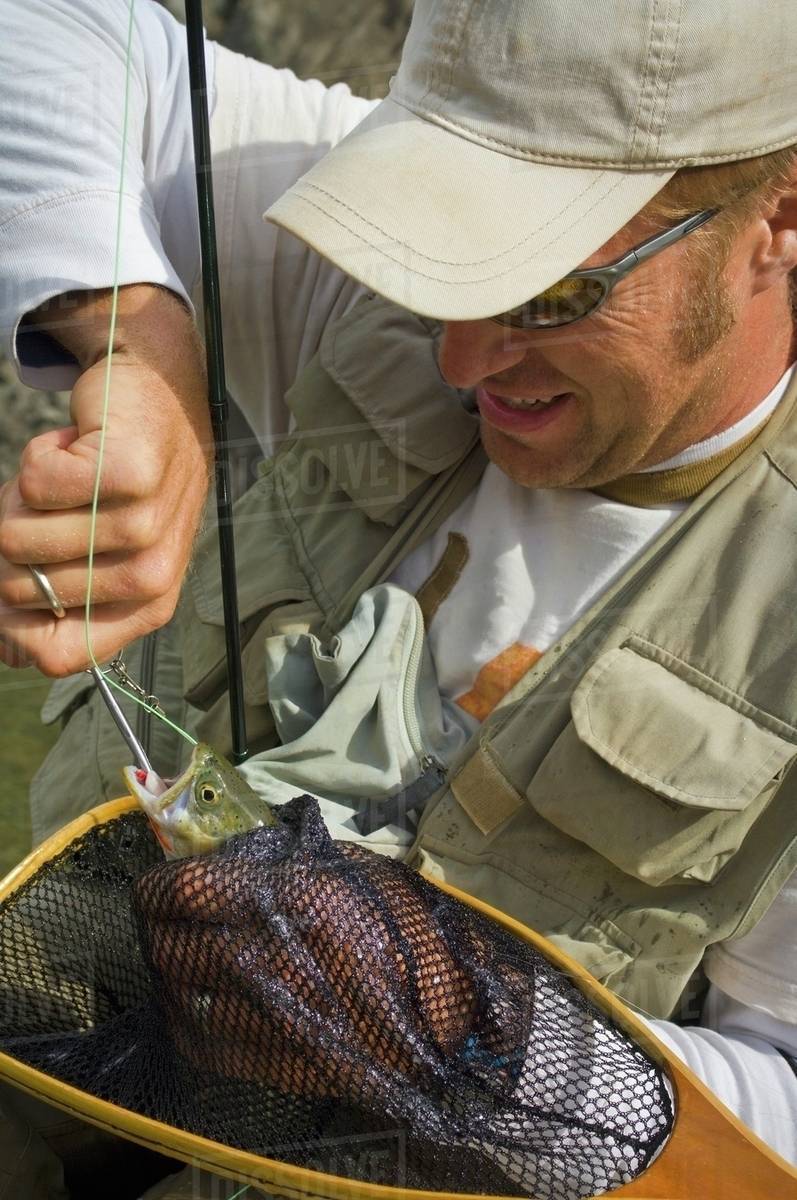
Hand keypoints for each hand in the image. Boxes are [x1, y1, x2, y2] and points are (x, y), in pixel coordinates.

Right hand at [0, 286, 211, 675]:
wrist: (163, 400)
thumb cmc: (124, 482)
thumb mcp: (103, 551)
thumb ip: (62, 601)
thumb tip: (10, 647)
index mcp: (146, 608)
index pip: (56, 654)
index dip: (9, 624)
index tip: (12, 573)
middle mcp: (152, 577)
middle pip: (19, 589)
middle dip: (13, 540)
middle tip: (54, 507)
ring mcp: (145, 526)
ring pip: (17, 535)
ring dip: (23, 496)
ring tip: (68, 478)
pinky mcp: (129, 473)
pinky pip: (34, 485)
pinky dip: (37, 457)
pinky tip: (77, 447)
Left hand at [134, 798, 479, 1100]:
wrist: (450, 1011)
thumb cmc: (404, 926)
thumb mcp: (351, 869)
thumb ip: (288, 862)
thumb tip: (228, 858)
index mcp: (288, 900)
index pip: (184, 892)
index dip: (156, 886)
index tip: (156, 884)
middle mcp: (266, 957)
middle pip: (170, 944)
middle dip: (156, 928)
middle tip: (161, 918)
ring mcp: (265, 1016)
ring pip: (176, 994)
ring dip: (165, 972)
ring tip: (172, 956)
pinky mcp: (272, 1063)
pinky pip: (200, 1040)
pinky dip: (184, 1018)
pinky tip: (190, 1001)